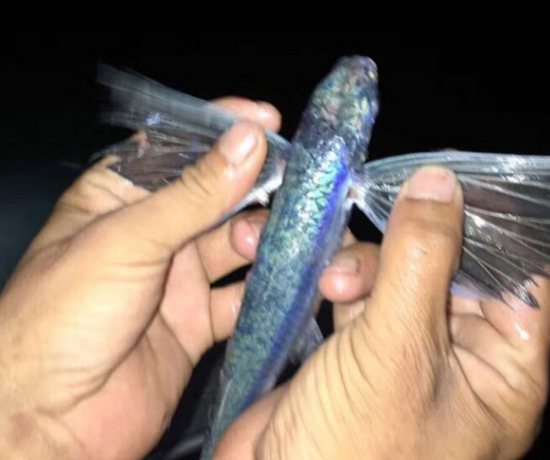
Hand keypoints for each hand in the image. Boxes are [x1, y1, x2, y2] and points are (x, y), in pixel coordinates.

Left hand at [0, 99, 280, 458]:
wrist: (48, 421)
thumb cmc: (61, 317)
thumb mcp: (127, 241)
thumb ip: (193, 194)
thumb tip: (248, 141)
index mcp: (119, 198)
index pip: (177, 148)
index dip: (222, 130)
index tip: (268, 120)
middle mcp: (152, 234)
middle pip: (216, 197)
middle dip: (254, 187)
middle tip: (297, 181)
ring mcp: (177, 280)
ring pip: (235, 246)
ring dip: (262, 240)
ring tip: (281, 239)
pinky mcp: (196, 323)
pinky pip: (242, 299)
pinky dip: (268, 292)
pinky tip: (293, 281)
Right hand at [220, 167, 549, 458]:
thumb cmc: (352, 450)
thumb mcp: (397, 351)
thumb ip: (420, 262)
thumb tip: (439, 184)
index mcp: (498, 369)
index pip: (519, 278)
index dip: (489, 228)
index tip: (446, 186)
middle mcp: (456, 356)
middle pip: (452, 268)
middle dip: (409, 248)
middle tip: (371, 252)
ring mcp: (402, 350)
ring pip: (399, 275)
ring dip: (365, 267)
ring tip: (331, 286)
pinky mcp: (355, 348)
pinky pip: (359, 294)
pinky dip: (340, 281)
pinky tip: (319, 285)